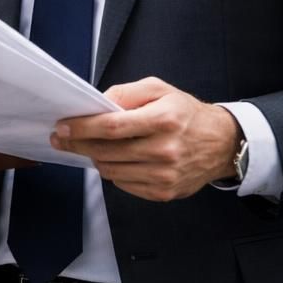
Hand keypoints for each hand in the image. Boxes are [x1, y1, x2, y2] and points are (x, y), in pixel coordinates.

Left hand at [49, 77, 240, 201]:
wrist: (221, 143)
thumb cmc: (186, 113)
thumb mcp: (159, 90)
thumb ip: (125, 93)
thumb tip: (97, 104)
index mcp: (164, 120)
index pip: (111, 127)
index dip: (82, 128)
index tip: (61, 127)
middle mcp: (165, 150)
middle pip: (106, 152)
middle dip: (77, 144)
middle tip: (61, 138)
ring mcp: (165, 175)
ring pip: (111, 171)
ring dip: (94, 158)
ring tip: (91, 147)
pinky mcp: (164, 192)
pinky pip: (124, 185)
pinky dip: (114, 172)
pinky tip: (117, 159)